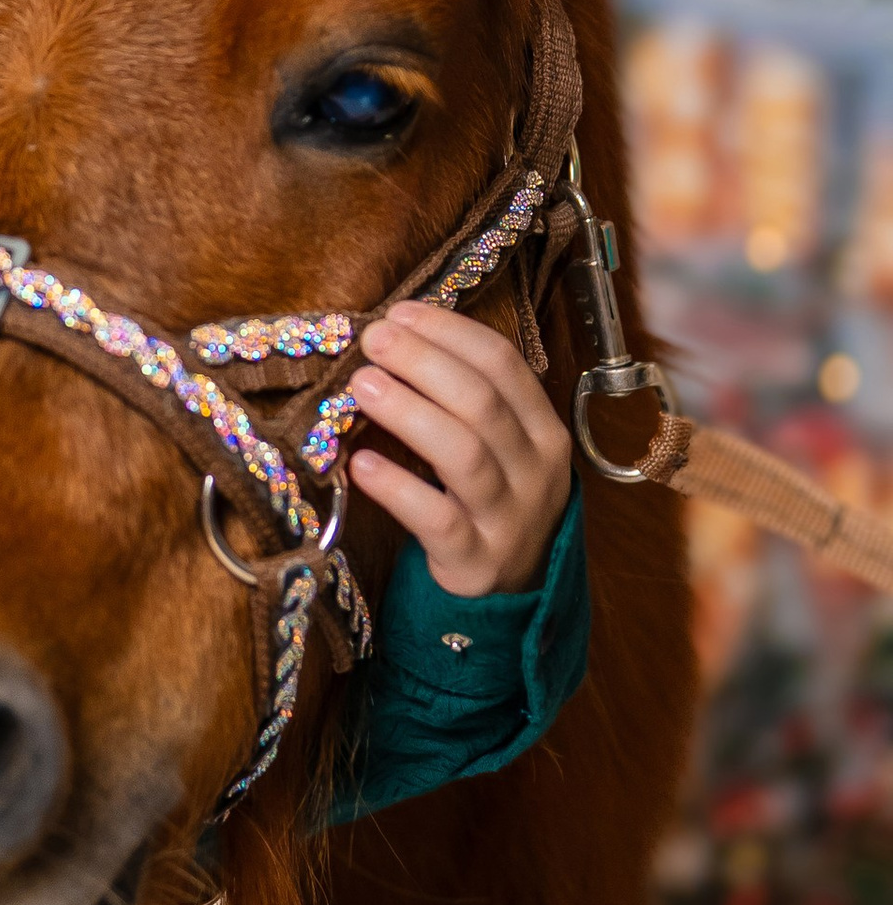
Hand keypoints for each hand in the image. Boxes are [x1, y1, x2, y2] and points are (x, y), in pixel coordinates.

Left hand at [347, 301, 570, 596]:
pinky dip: (398, 488)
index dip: (450, 333)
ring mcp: (509, 517)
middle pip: (482, 403)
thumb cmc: (488, 500)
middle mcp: (535, 470)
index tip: (399, 312)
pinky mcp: (475, 561)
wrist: (511, 592)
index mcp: (542, 429)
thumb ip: (462, 400)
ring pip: (464, 455)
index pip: (504, 365)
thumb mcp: (497, 447)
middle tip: (372, 340)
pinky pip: (438, 520)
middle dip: (423, 362)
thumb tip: (395, 336)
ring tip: (361, 386)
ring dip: (409, 413)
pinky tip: (361, 463)